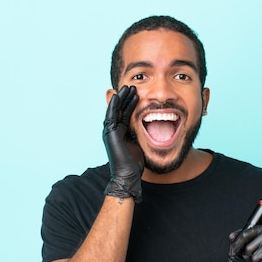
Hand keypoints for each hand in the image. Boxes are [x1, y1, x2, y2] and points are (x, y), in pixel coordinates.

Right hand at [103, 85, 143, 201]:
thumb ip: (141, 134)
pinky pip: (111, 116)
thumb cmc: (135, 164)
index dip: (130, 102)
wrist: (128, 176)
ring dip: (121, 98)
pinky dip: (114, 105)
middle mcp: (114, 130)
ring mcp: (110, 132)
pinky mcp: (109, 133)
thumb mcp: (140, 144)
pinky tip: (119, 96)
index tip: (137, 92)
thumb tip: (151, 128)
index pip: (125, 113)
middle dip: (126, 97)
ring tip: (127, 87)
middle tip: (132, 86)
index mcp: (120, 132)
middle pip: (119, 109)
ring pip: (115, 110)